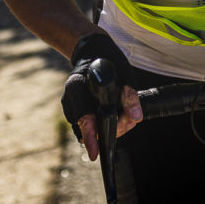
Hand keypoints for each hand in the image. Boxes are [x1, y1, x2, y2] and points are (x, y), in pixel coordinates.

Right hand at [60, 33, 141, 158]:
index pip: (84, 117)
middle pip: (86, 128)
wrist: (92, 51)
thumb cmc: (108, 61)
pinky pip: (87, 123)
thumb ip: (129, 96)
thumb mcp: (124, 74)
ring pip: (86, 129)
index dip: (91, 136)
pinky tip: (116, 116)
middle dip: (109, 131)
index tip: (95, 152)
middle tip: (129, 123)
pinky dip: (101, 124)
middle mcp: (69, 98)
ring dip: (107, 128)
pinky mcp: (74, 108)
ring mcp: (69, 104)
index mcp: (77, 86)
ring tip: (126, 118)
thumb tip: (136, 117)